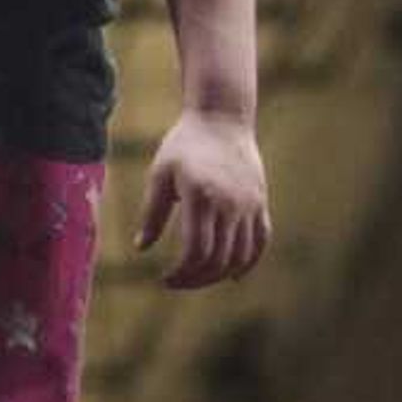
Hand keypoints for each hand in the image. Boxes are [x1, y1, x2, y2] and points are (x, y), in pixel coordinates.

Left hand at [137, 109, 269, 289]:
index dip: (180, 273)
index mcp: (201, 197)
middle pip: (218, 260)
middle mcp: (229, 204)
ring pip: (241, 256)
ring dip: (219, 275)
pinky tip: (233, 275)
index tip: (164, 279)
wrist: (222, 119)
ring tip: (198, 277)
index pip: (196, 251)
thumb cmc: (183, 145)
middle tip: (176, 282)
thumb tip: (141, 248)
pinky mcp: (260, 203)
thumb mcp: (160, 174)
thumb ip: (152, 213)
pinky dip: (249, 263)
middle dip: (196, 279)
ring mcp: (249, 205)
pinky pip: (260, 242)